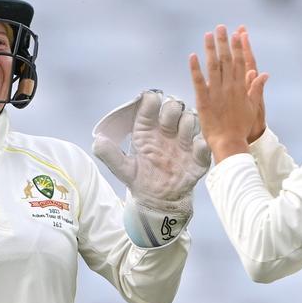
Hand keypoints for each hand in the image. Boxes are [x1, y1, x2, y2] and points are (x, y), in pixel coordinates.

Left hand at [93, 89, 210, 214]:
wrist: (159, 202)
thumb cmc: (141, 180)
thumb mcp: (123, 168)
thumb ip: (110, 154)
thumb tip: (97, 140)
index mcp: (148, 129)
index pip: (150, 105)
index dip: (151, 100)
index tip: (151, 102)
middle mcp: (167, 131)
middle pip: (173, 106)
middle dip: (172, 108)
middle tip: (168, 122)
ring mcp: (183, 143)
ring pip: (191, 119)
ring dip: (187, 123)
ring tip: (182, 136)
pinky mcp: (197, 158)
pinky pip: (204, 146)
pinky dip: (201, 143)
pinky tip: (196, 147)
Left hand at [189, 25, 267, 161]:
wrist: (229, 142)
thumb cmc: (242, 127)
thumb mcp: (253, 107)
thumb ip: (256, 89)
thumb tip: (264, 74)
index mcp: (241, 87)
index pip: (240, 62)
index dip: (238, 46)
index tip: (238, 33)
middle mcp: (229, 86)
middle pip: (226, 59)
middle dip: (224, 42)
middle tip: (221, 27)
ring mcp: (216, 92)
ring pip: (213, 66)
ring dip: (210, 49)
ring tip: (208, 35)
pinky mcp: (203, 100)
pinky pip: (198, 81)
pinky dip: (195, 68)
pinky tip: (193, 56)